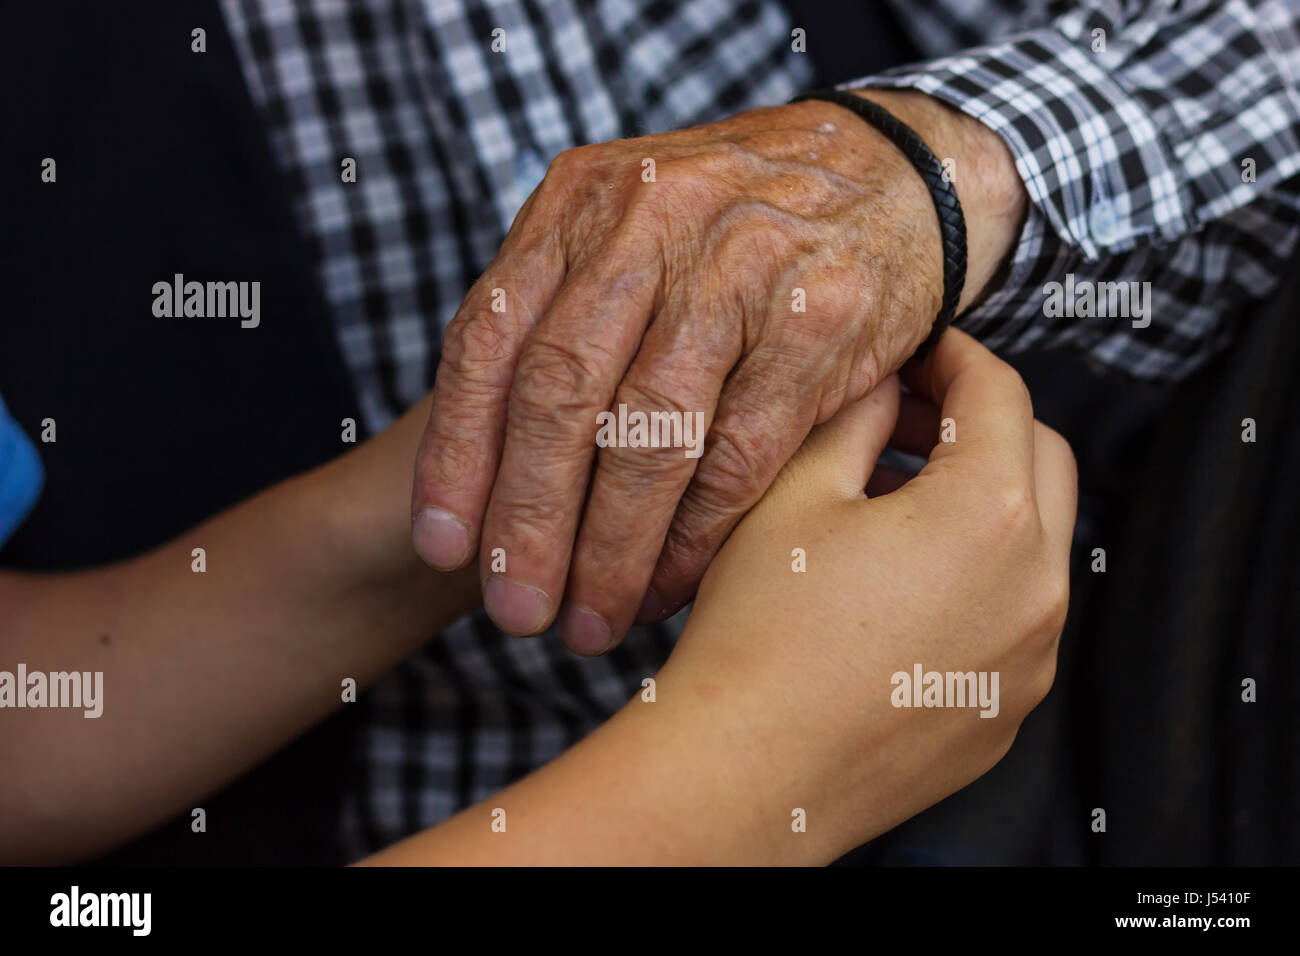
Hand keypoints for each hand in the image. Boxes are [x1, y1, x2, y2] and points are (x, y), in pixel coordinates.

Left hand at [411, 90, 1026, 653]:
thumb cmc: (732, 229)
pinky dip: (696, 536)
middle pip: (562, 393)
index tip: (443, 548)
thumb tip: (484, 469)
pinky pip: (739, 455)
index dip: (458, 453)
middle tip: (513, 613)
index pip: (489, 338)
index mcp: (581, 199)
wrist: (889, 175)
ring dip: (612, 548)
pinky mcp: (818, 321)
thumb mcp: (626, 235)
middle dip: (530, 520)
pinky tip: (667, 587)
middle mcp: (653, 222)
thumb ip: (556, 316)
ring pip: (651, 436)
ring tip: (587, 623)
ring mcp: (741, 268)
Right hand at [661, 328, 1075, 858]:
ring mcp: (1030, 660)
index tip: (920, 350)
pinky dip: (976, 581)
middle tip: (907, 420)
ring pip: (1033, 545)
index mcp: (991, 515)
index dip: (955, 356)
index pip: (1001, 394)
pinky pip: (1014, 619)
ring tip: (892, 506)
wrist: (744, 771)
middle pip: (1042, 462)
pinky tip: (896, 591)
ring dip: (982, 505)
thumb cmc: (759, 632)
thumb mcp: (795, 492)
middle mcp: (1036, 588)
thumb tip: (882, 381)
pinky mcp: (1006, 711)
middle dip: (984, 423)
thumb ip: (854, 415)